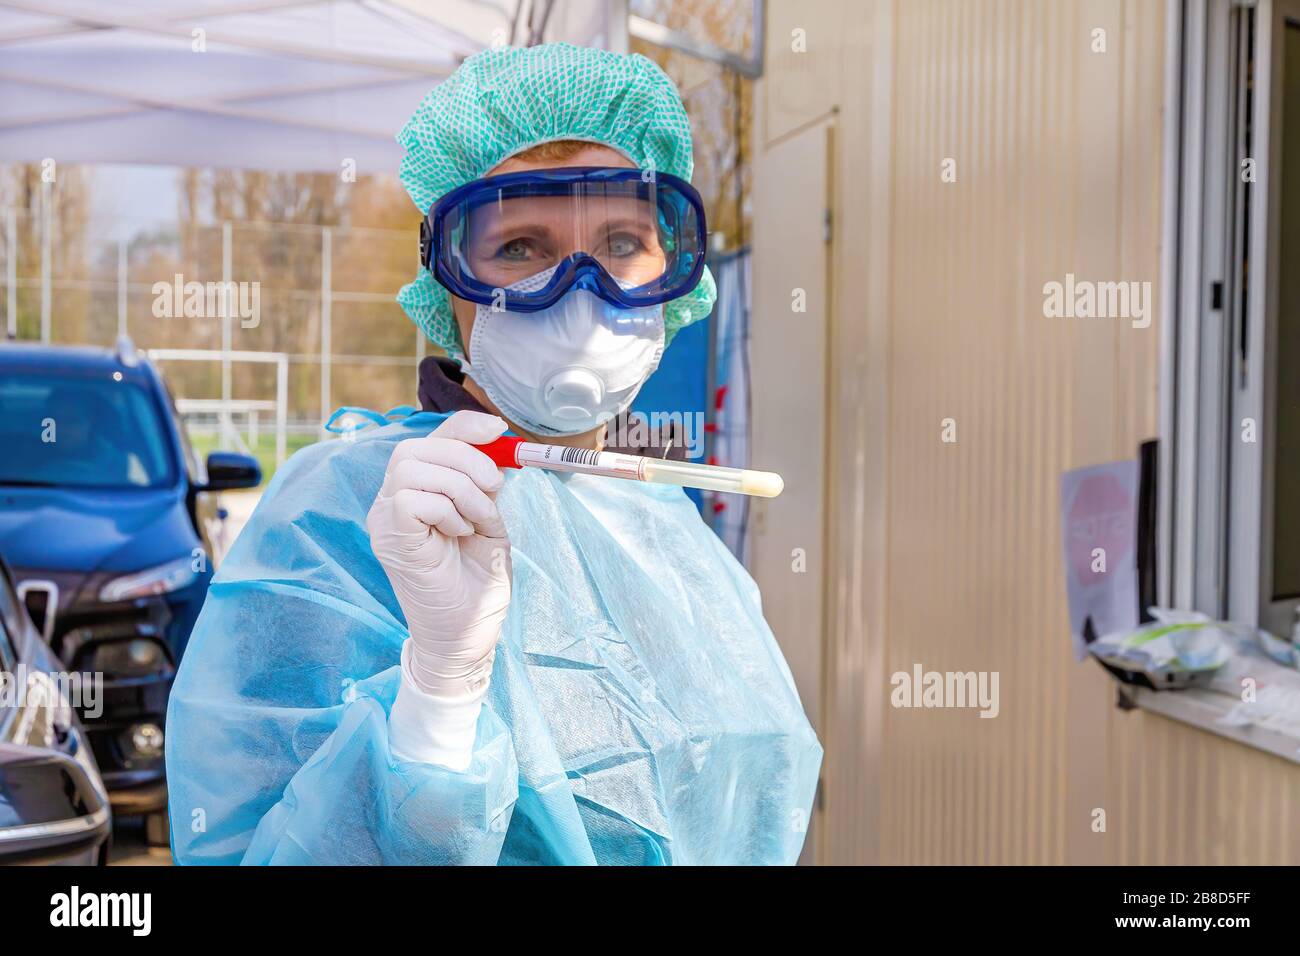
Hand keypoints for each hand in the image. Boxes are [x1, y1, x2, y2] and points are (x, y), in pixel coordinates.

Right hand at [367, 411, 511, 699]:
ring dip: (460, 486)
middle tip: (494, 488)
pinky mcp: (387, 537)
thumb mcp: (487, 518)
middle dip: (465, 457)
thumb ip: (483, 481)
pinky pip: (410, 497)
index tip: (497, 429)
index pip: (429, 440)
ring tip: (477, 519)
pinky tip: (457, 533)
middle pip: (416, 447)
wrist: (467, 634)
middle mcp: (390, 501)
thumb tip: (495, 438)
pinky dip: (445, 509)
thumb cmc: (476, 582)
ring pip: (412, 466)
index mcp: (415, 492)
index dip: (462, 426)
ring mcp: (384, 519)